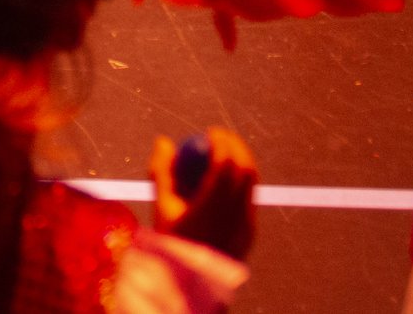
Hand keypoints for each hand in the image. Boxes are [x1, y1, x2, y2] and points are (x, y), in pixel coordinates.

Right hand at [150, 127, 255, 259]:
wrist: (190, 279)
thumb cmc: (170, 240)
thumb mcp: (160, 206)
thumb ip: (161, 171)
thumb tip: (163, 141)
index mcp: (211, 207)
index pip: (225, 164)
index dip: (222, 142)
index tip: (211, 132)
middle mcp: (233, 215)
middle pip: (245, 170)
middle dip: (236, 146)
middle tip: (222, 137)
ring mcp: (246, 225)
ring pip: (252, 184)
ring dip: (242, 163)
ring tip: (226, 154)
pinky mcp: (251, 232)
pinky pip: (250, 198)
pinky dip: (242, 183)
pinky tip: (227, 179)